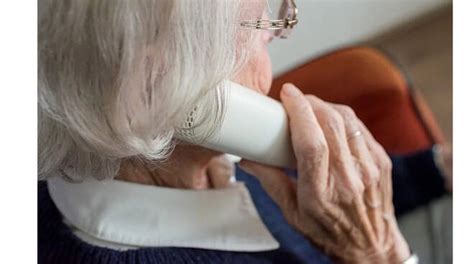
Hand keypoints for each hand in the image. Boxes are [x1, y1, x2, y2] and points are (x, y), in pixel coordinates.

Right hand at [239, 84, 409, 262]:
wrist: (370, 247)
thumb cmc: (329, 233)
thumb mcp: (292, 213)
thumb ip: (270, 182)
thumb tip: (248, 159)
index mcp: (321, 193)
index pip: (311, 143)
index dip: (299, 111)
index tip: (287, 94)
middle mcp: (348, 178)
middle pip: (331, 123)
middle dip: (310, 102)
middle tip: (296, 99)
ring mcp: (369, 168)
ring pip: (347, 120)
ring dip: (326, 106)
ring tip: (311, 108)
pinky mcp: (381, 161)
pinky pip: (360, 127)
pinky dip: (342, 118)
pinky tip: (331, 121)